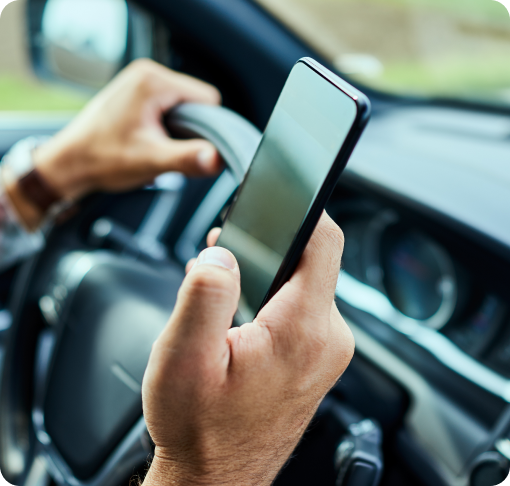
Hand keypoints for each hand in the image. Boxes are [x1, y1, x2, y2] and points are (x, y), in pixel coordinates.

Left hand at [8, 59, 221, 227]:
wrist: (70, 163)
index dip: (207, 128)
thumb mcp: (151, 161)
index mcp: (152, 81)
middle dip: (190, 129)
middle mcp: (146, 74)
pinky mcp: (136, 94)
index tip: (187, 146)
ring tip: (154, 144)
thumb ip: (187, 158)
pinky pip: (168, 108)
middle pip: (196, 102)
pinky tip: (148, 139)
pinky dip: (166, 127)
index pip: (208, 99)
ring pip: (183, 106)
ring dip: (178, 130)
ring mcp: (139, 82)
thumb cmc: (102, 158)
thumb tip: (218, 158)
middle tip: (165, 148)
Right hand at [142, 213, 353, 484]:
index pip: (323, 243)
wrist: (217, 475)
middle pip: (314, 259)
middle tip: (225, 253)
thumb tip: (222, 254)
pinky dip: (276, 294)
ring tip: (230, 286)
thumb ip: (205, 296)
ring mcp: (326, 349)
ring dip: (269, 271)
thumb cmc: (200, 428)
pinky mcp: (318, 356)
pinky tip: (246, 309)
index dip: (301, 209)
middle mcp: (327, 338)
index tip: (276, 193)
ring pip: (307, 281)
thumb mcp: (184, 358)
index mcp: (302, 330)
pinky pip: (305, 305)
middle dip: (270, 243)